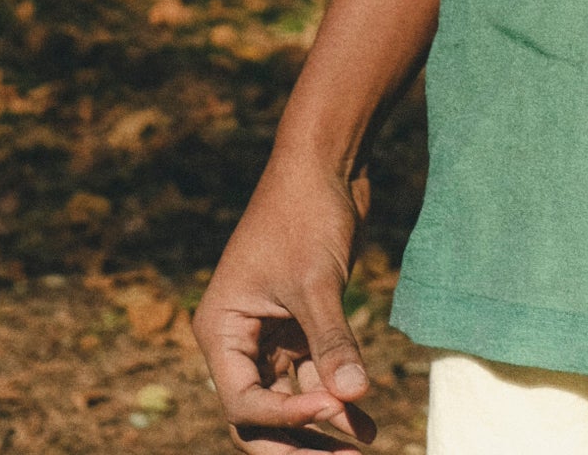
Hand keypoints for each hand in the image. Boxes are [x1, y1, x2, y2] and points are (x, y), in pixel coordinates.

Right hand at [194, 155, 376, 452]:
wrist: (326, 161)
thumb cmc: (306, 213)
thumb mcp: (317, 281)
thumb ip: (332, 342)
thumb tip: (353, 400)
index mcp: (220, 330)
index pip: (244, 401)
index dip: (285, 418)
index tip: (331, 410)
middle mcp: (238, 338)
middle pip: (260, 414)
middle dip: (298, 442)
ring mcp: (270, 332)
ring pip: (290, 398)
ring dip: (325, 425)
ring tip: (364, 449)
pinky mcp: (302, 320)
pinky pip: (314, 373)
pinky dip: (338, 394)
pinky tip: (367, 421)